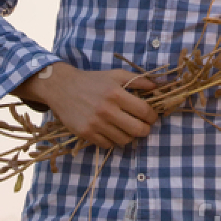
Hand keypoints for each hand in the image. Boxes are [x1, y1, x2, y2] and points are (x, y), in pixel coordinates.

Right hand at [16, 64, 158, 147]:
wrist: (62, 87)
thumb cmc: (92, 81)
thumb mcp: (115, 75)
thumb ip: (138, 80)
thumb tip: (158, 87)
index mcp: (116, 93)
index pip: (144, 111)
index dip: (153, 116)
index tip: (151, 117)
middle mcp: (107, 110)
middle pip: (138, 130)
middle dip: (145, 130)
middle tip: (143, 126)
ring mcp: (96, 124)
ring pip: (124, 140)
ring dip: (129, 136)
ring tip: (126, 128)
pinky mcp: (86, 133)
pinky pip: (108, 145)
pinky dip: (113, 140)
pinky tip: (111, 131)